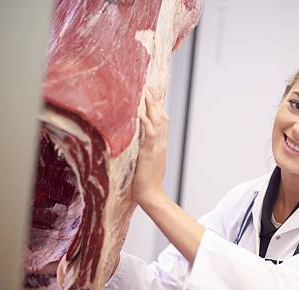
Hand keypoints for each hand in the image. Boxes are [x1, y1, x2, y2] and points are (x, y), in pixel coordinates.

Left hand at [133, 89, 169, 206]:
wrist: (150, 195)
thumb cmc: (145, 181)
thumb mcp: (145, 161)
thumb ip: (144, 149)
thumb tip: (136, 141)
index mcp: (160, 145)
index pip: (161, 122)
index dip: (158, 107)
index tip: (154, 94)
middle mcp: (160, 143)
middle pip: (161, 117)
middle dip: (156, 101)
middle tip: (151, 86)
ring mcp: (156, 147)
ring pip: (158, 122)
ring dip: (152, 106)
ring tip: (147, 92)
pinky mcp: (150, 152)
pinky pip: (150, 134)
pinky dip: (146, 122)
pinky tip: (141, 112)